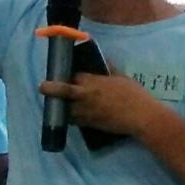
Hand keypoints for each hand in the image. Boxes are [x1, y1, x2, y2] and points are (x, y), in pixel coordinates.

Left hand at [37, 69, 166, 138]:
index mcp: (93, 81)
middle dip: (50, 88)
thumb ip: (110, 69)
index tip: (64, 74)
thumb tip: (105, 61)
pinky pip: (74, 121)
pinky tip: (70, 116)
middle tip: (43, 87)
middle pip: (62, 91)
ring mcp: (86, 111)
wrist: (141, 117)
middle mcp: (85, 95)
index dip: (67, 75)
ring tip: (56, 104)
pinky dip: (70, 118)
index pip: (74, 76)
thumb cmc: (134, 95)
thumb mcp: (123, 78)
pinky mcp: (89, 124)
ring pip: (65, 109)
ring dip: (59, 106)